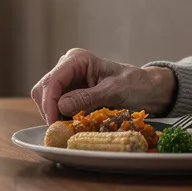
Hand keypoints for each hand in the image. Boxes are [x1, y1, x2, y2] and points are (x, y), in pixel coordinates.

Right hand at [29, 48, 177, 123]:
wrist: (148, 90)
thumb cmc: (135, 85)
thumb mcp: (114, 91)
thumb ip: (88, 97)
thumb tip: (62, 105)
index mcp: (77, 59)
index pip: (52, 80)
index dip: (49, 102)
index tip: (54, 123)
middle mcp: (68, 68)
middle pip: (43, 90)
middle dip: (49, 110)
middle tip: (61, 130)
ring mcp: (68, 82)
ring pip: (46, 101)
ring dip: (54, 116)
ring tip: (70, 129)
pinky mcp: (71, 95)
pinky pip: (57, 108)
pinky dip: (61, 119)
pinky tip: (72, 126)